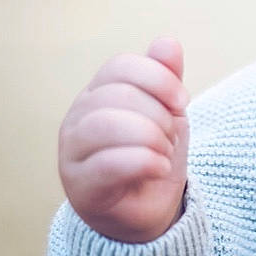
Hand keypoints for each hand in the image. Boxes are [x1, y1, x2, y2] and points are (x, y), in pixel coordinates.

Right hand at [58, 38, 189, 242]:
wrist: (148, 213)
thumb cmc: (154, 156)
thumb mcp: (167, 112)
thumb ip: (165, 78)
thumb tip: (167, 42)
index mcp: (97, 94)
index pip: (120, 66)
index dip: (158, 78)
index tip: (183, 102)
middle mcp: (77, 118)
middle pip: (117, 95)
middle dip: (157, 114)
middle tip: (170, 137)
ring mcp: (72, 153)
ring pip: (106, 124)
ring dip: (150, 138)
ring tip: (164, 155)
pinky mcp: (80, 187)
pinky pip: (108, 164)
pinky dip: (144, 162)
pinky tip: (160, 168)